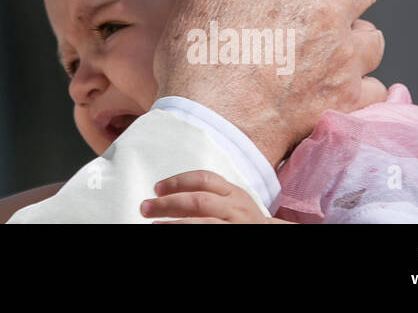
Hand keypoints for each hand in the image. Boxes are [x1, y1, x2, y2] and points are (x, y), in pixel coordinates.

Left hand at [140, 170, 292, 223]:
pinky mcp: (237, 239)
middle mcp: (236, 208)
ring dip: (176, 225)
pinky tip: (173, 235)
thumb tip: (162, 196)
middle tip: (144, 208)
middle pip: (198, 201)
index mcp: (233, 192)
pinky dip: (189, 234)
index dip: (177, 181)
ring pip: (204, 224)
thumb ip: (205, 194)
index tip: (156, 188)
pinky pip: (210, 235)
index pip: (203, 178)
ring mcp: (237, 226)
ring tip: (154, 226)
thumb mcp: (229, 201)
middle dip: (168, 204)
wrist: (272, 234)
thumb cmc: (240, 218)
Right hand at [154, 0, 386, 165]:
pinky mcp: (345, 100)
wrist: (214, 129)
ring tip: (337, 42)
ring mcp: (341, 60)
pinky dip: (360, 86)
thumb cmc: (200, 58)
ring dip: (359, 34)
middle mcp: (326, 14)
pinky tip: (342, 88)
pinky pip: (373, 88)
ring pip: (375, 37)